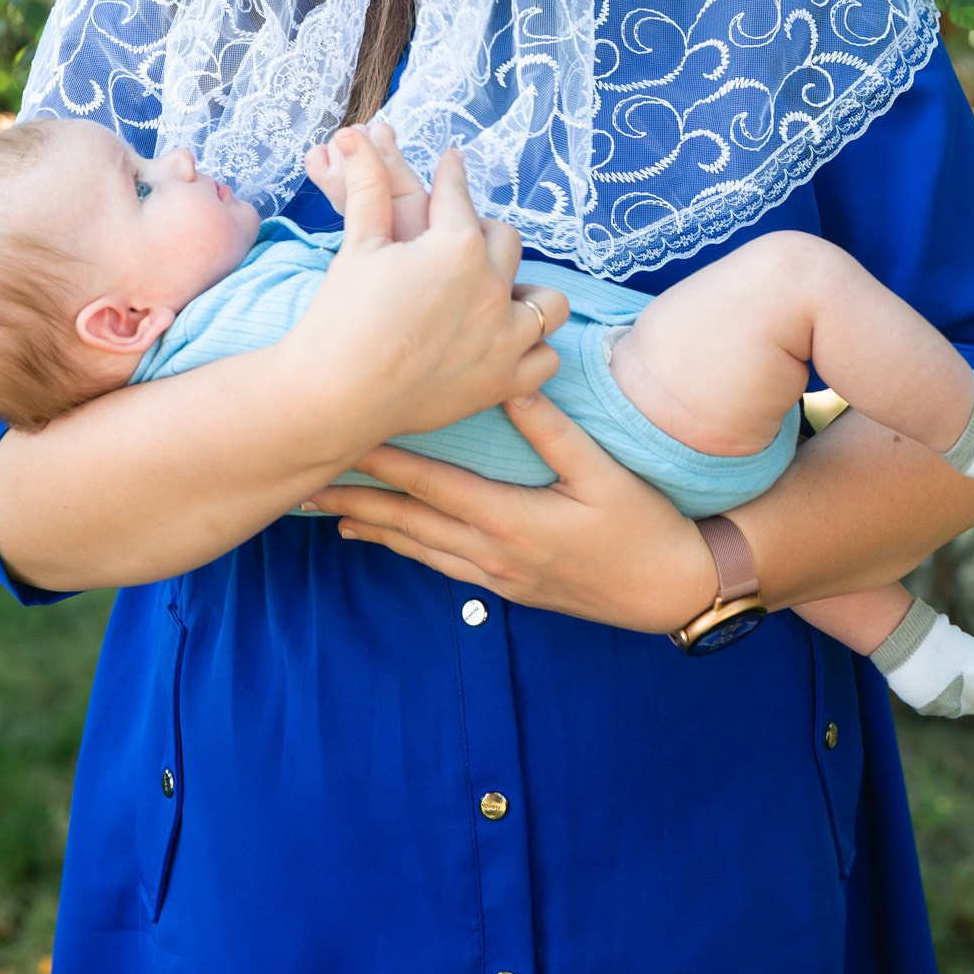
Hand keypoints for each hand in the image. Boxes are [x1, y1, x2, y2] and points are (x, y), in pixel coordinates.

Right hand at [297, 129, 567, 438]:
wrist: (333, 395)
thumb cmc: (341, 316)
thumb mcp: (359, 244)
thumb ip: (368, 187)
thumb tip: (356, 136)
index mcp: (459, 246)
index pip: (458, 197)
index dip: (451, 175)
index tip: (452, 162)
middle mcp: (493, 288)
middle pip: (506, 241)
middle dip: (484, 234)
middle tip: (463, 238)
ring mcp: (506, 338)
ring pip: (546, 301)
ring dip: (526, 291)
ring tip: (500, 292)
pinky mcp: (504, 382)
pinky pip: (545, 358)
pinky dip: (531, 349)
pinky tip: (508, 342)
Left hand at [304, 392, 718, 633]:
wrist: (669, 592)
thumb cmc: (642, 526)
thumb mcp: (603, 473)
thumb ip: (553, 429)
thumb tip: (510, 381)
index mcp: (510, 518)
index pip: (430, 484)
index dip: (382, 463)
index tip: (340, 442)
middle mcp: (492, 552)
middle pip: (409, 521)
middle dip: (354, 500)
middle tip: (304, 485)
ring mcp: (497, 575)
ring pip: (418, 547)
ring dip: (371, 528)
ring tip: (327, 513)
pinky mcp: (507, 586)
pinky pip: (440, 565)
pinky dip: (405, 549)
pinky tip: (386, 539)